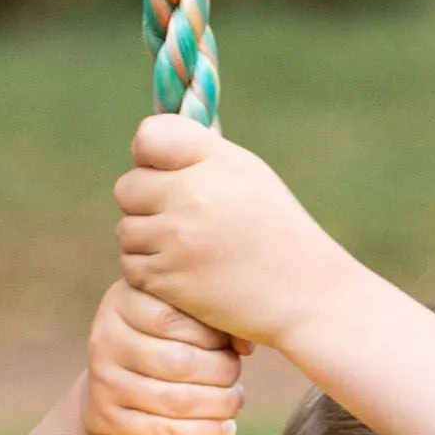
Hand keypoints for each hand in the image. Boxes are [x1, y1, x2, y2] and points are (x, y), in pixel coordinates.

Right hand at [80, 280, 243, 434]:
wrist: (116, 381)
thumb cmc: (166, 338)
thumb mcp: (181, 314)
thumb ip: (213, 317)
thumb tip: (246, 346)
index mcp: (125, 302)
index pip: (173, 318)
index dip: (213, 335)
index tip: (230, 344)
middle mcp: (106, 338)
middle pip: (179, 362)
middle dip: (222, 372)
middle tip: (234, 375)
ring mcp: (103, 381)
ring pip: (176, 400)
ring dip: (219, 404)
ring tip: (235, 399)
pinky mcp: (108, 419)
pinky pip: (164, 432)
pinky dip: (203, 433)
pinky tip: (224, 427)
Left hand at [113, 114, 356, 355]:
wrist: (306, 296)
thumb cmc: (275, 230)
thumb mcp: (248, 175)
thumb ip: (198, 155)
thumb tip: (144, 144)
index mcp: (215, 162)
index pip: (149, 138)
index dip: (152, 158)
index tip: (170, 173)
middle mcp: (192, 196)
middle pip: (128, 188)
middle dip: (148, 204)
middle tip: (187, 221)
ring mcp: (177, 240)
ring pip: (127, 230)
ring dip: (149, 242)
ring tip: (192, 251)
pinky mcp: (168, 279)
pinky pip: (132, 267)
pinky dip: (153, 274)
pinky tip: (188, 275)